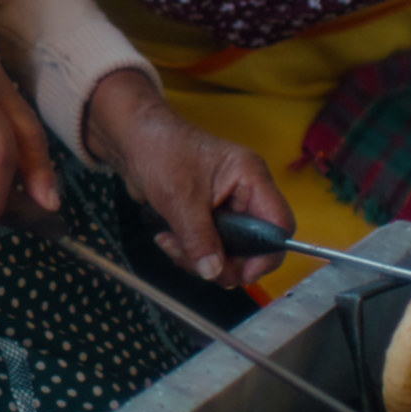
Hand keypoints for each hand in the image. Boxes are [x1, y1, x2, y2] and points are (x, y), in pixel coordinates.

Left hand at [83, 70, 292, 285]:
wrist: (131, 139)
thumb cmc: (159, 149)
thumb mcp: (180, 199)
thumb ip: (200, 239)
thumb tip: (214, 272)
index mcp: (251, 178)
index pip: (279, 226)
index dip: (265, 255)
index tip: (240, 271)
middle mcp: (245, 193)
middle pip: (254, 246)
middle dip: (222, 261)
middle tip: (195, 261)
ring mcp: (227, 206)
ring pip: (228, 252)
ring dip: (199, 258)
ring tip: (170, 243)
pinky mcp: (209, 217)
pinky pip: (209, 248)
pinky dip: (189, 251)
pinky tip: (168, 238)